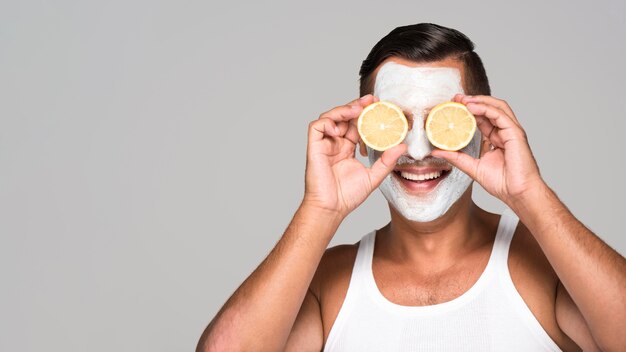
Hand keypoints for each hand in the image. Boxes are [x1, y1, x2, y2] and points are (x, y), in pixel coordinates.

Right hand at [303, 95, 405, 217]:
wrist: (332, 208)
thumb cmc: (348, 196)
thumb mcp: (374, 176)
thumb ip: (387, 161)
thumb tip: (402, 146)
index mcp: (347, 148)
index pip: (356, 125)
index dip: (366, 114)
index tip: (379, 106)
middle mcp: (335, 143)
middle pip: (344, 117)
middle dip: (356, 106)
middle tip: (371, 99)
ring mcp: (324, 144)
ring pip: (330, 117)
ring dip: (344, 110)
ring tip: (358, 109)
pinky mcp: (314, 147)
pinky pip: (317, 126)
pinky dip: (328, 121)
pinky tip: (340, 126)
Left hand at [431, 94, 545, 205]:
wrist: (518, 193)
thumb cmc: (502, 184)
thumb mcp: (472, 167)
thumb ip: (456, 158)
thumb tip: (436, 152)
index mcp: (496, 139)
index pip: (481, 119)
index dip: (467, 111)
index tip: (452, 106)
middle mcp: (504, 132)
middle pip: (489, 109)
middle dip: (472, 101)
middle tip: (455, 98)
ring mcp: (511, 131)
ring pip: (496, 107)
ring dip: (479, 100)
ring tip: (462, 100)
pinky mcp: (515, 133)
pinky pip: (500, 115)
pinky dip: (485, 108)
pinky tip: (472, 107)